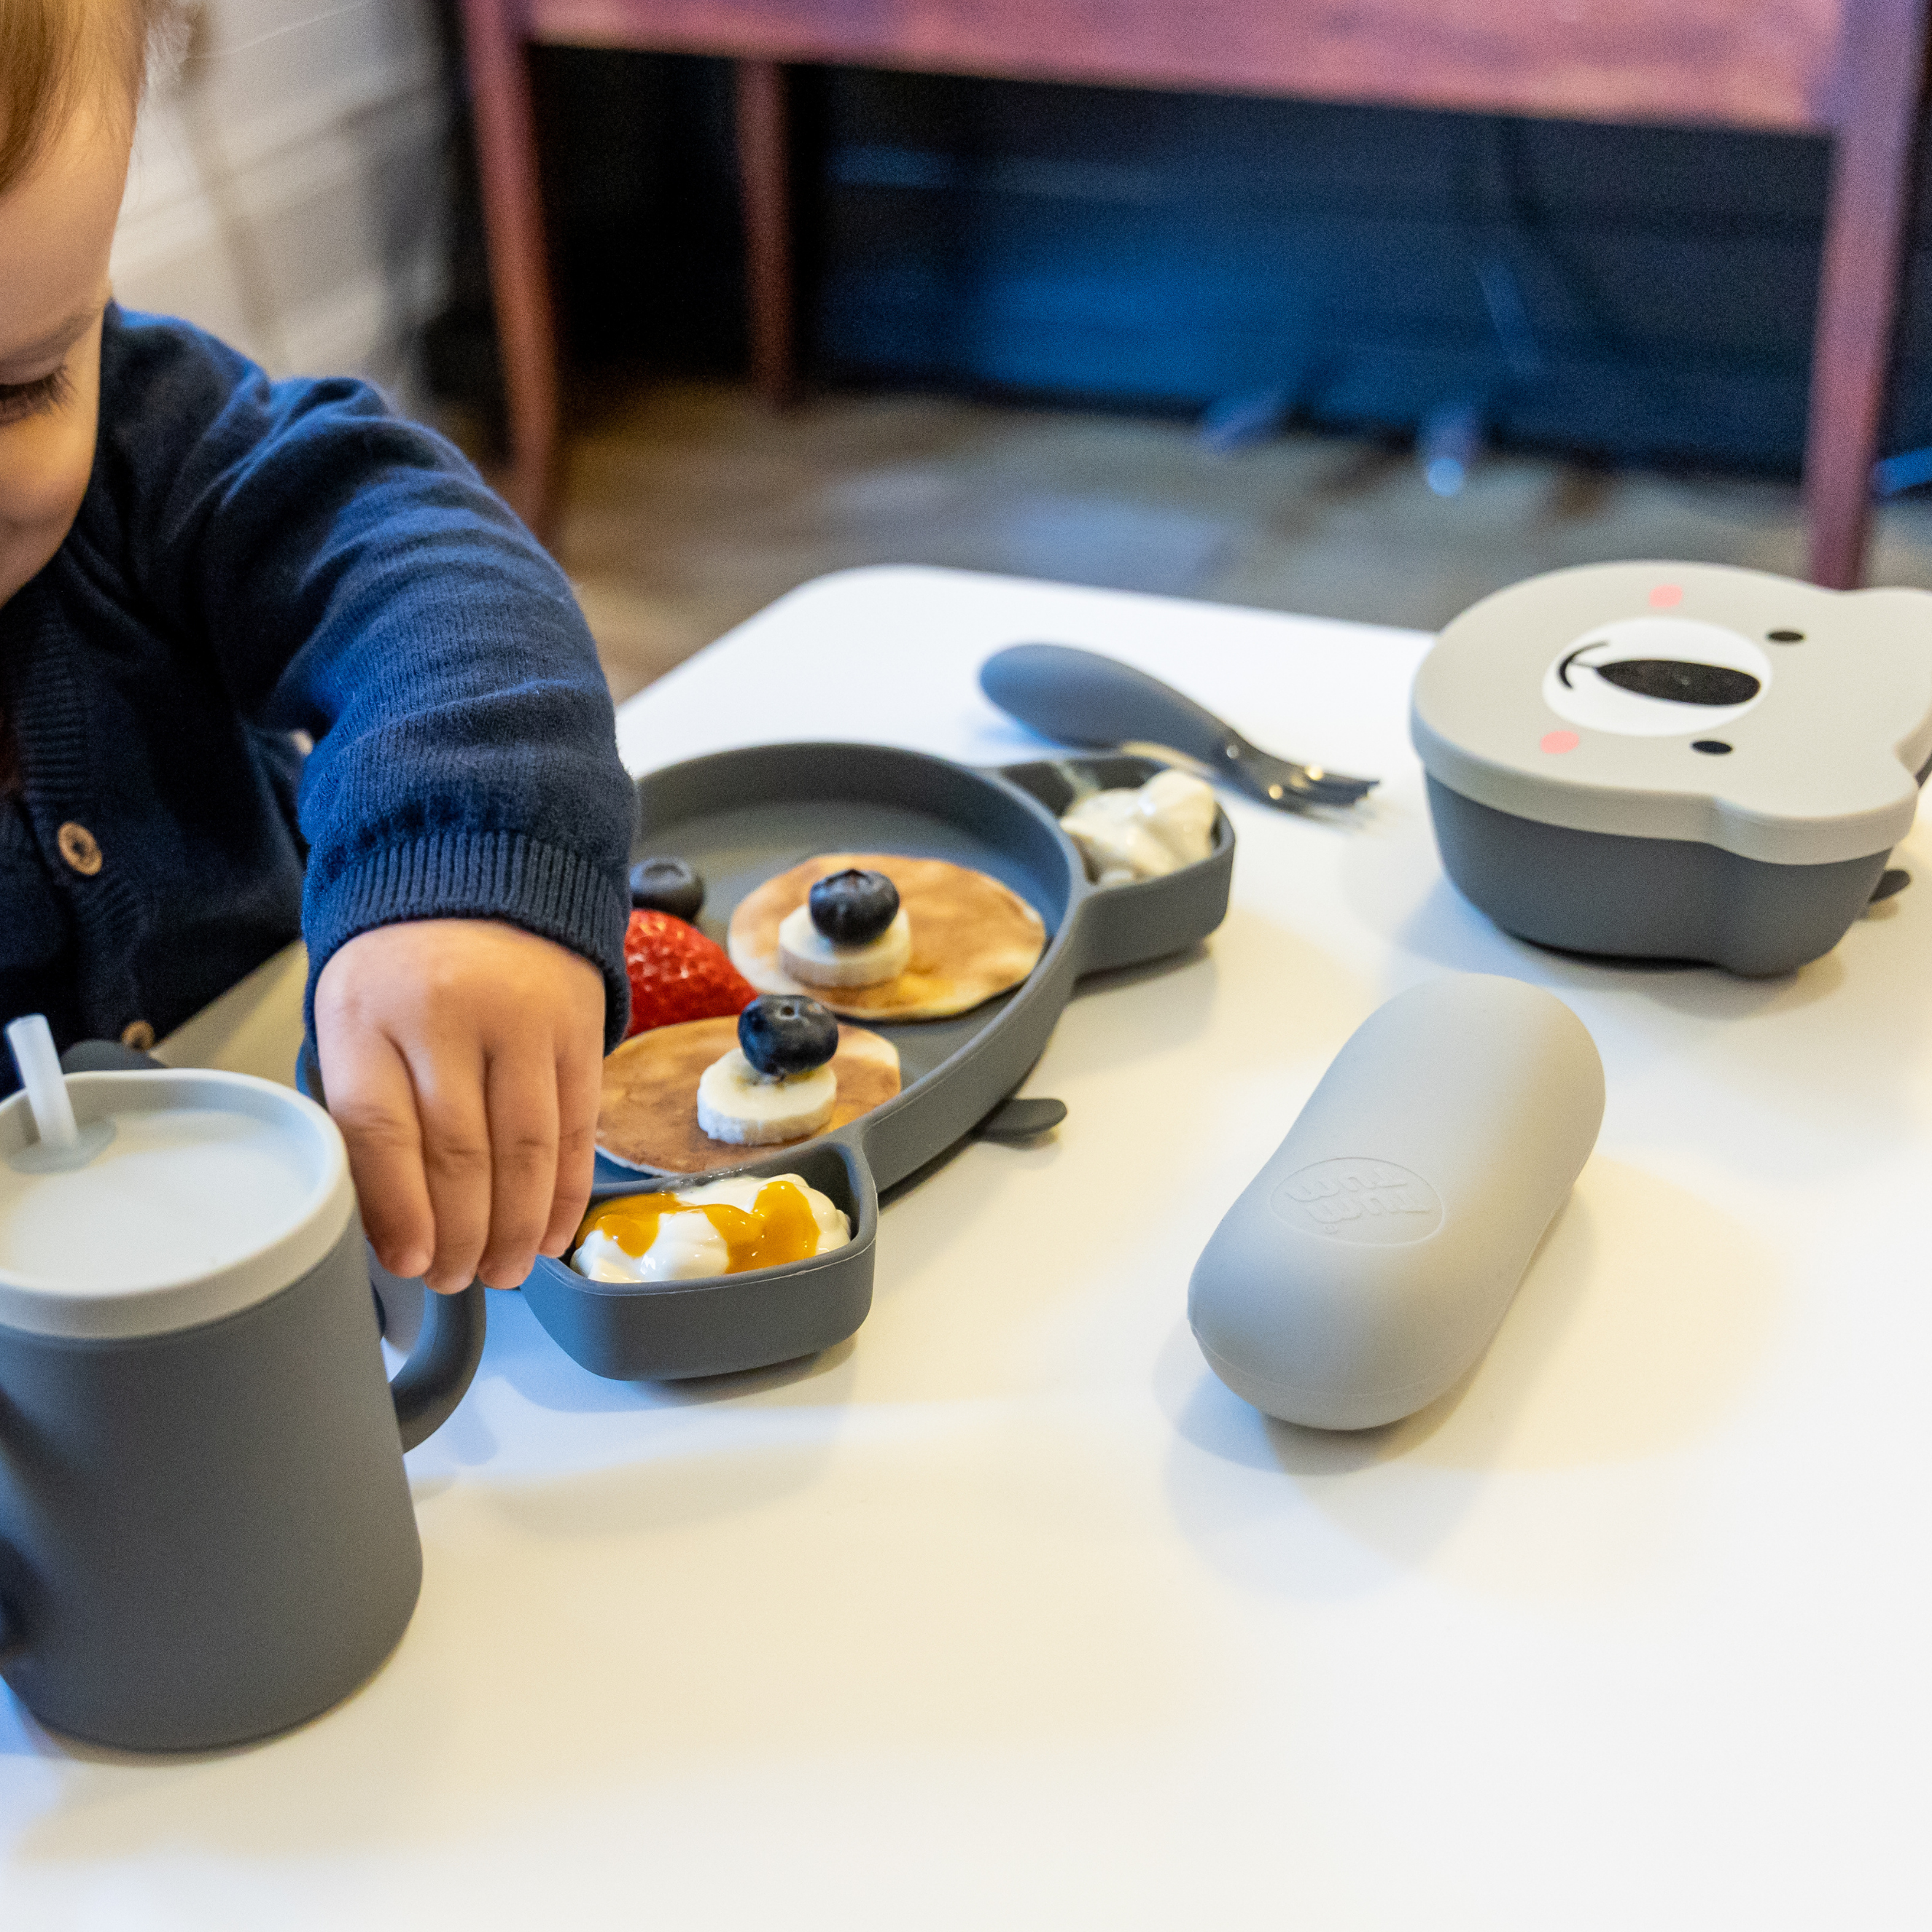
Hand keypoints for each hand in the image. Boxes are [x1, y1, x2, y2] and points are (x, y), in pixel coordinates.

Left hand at [314, 920, 605, 1292]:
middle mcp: (448, 1014)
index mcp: (369, 1013)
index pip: (382, 1129)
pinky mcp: (578, 1031)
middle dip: (460, 1235)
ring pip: (526, 1149)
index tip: (407, 1262)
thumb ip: (360, 1106)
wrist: (481, 873)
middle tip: (453, 1278)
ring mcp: (522, 1021)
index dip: (398, 1210)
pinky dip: (566, 1193)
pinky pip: (577, 1128)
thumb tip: (385, 1225)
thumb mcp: (351, 1018)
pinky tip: (550, 1234)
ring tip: (503, 1271)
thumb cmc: (402, 969)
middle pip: (460, 1152)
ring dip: (517, 1228)